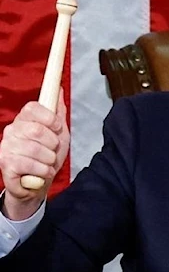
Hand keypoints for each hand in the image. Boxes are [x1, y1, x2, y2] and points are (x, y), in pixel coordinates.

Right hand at [0, 89, 69, 219]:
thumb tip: (59, 89)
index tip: (57, 127)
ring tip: (47, 163)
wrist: (39, 182)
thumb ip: (58, 111)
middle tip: (52, 150)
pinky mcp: (5, 164)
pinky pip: (30, 165)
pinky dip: (43, 171)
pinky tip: (42, 172)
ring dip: (49, 160)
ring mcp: (6, 147)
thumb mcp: (58, 132)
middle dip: (53, 143)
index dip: (50, 118)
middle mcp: (12, 130)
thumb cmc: (48, 155)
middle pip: (38, 130)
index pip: (33, 108)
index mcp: (24, 119)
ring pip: (36, 149)